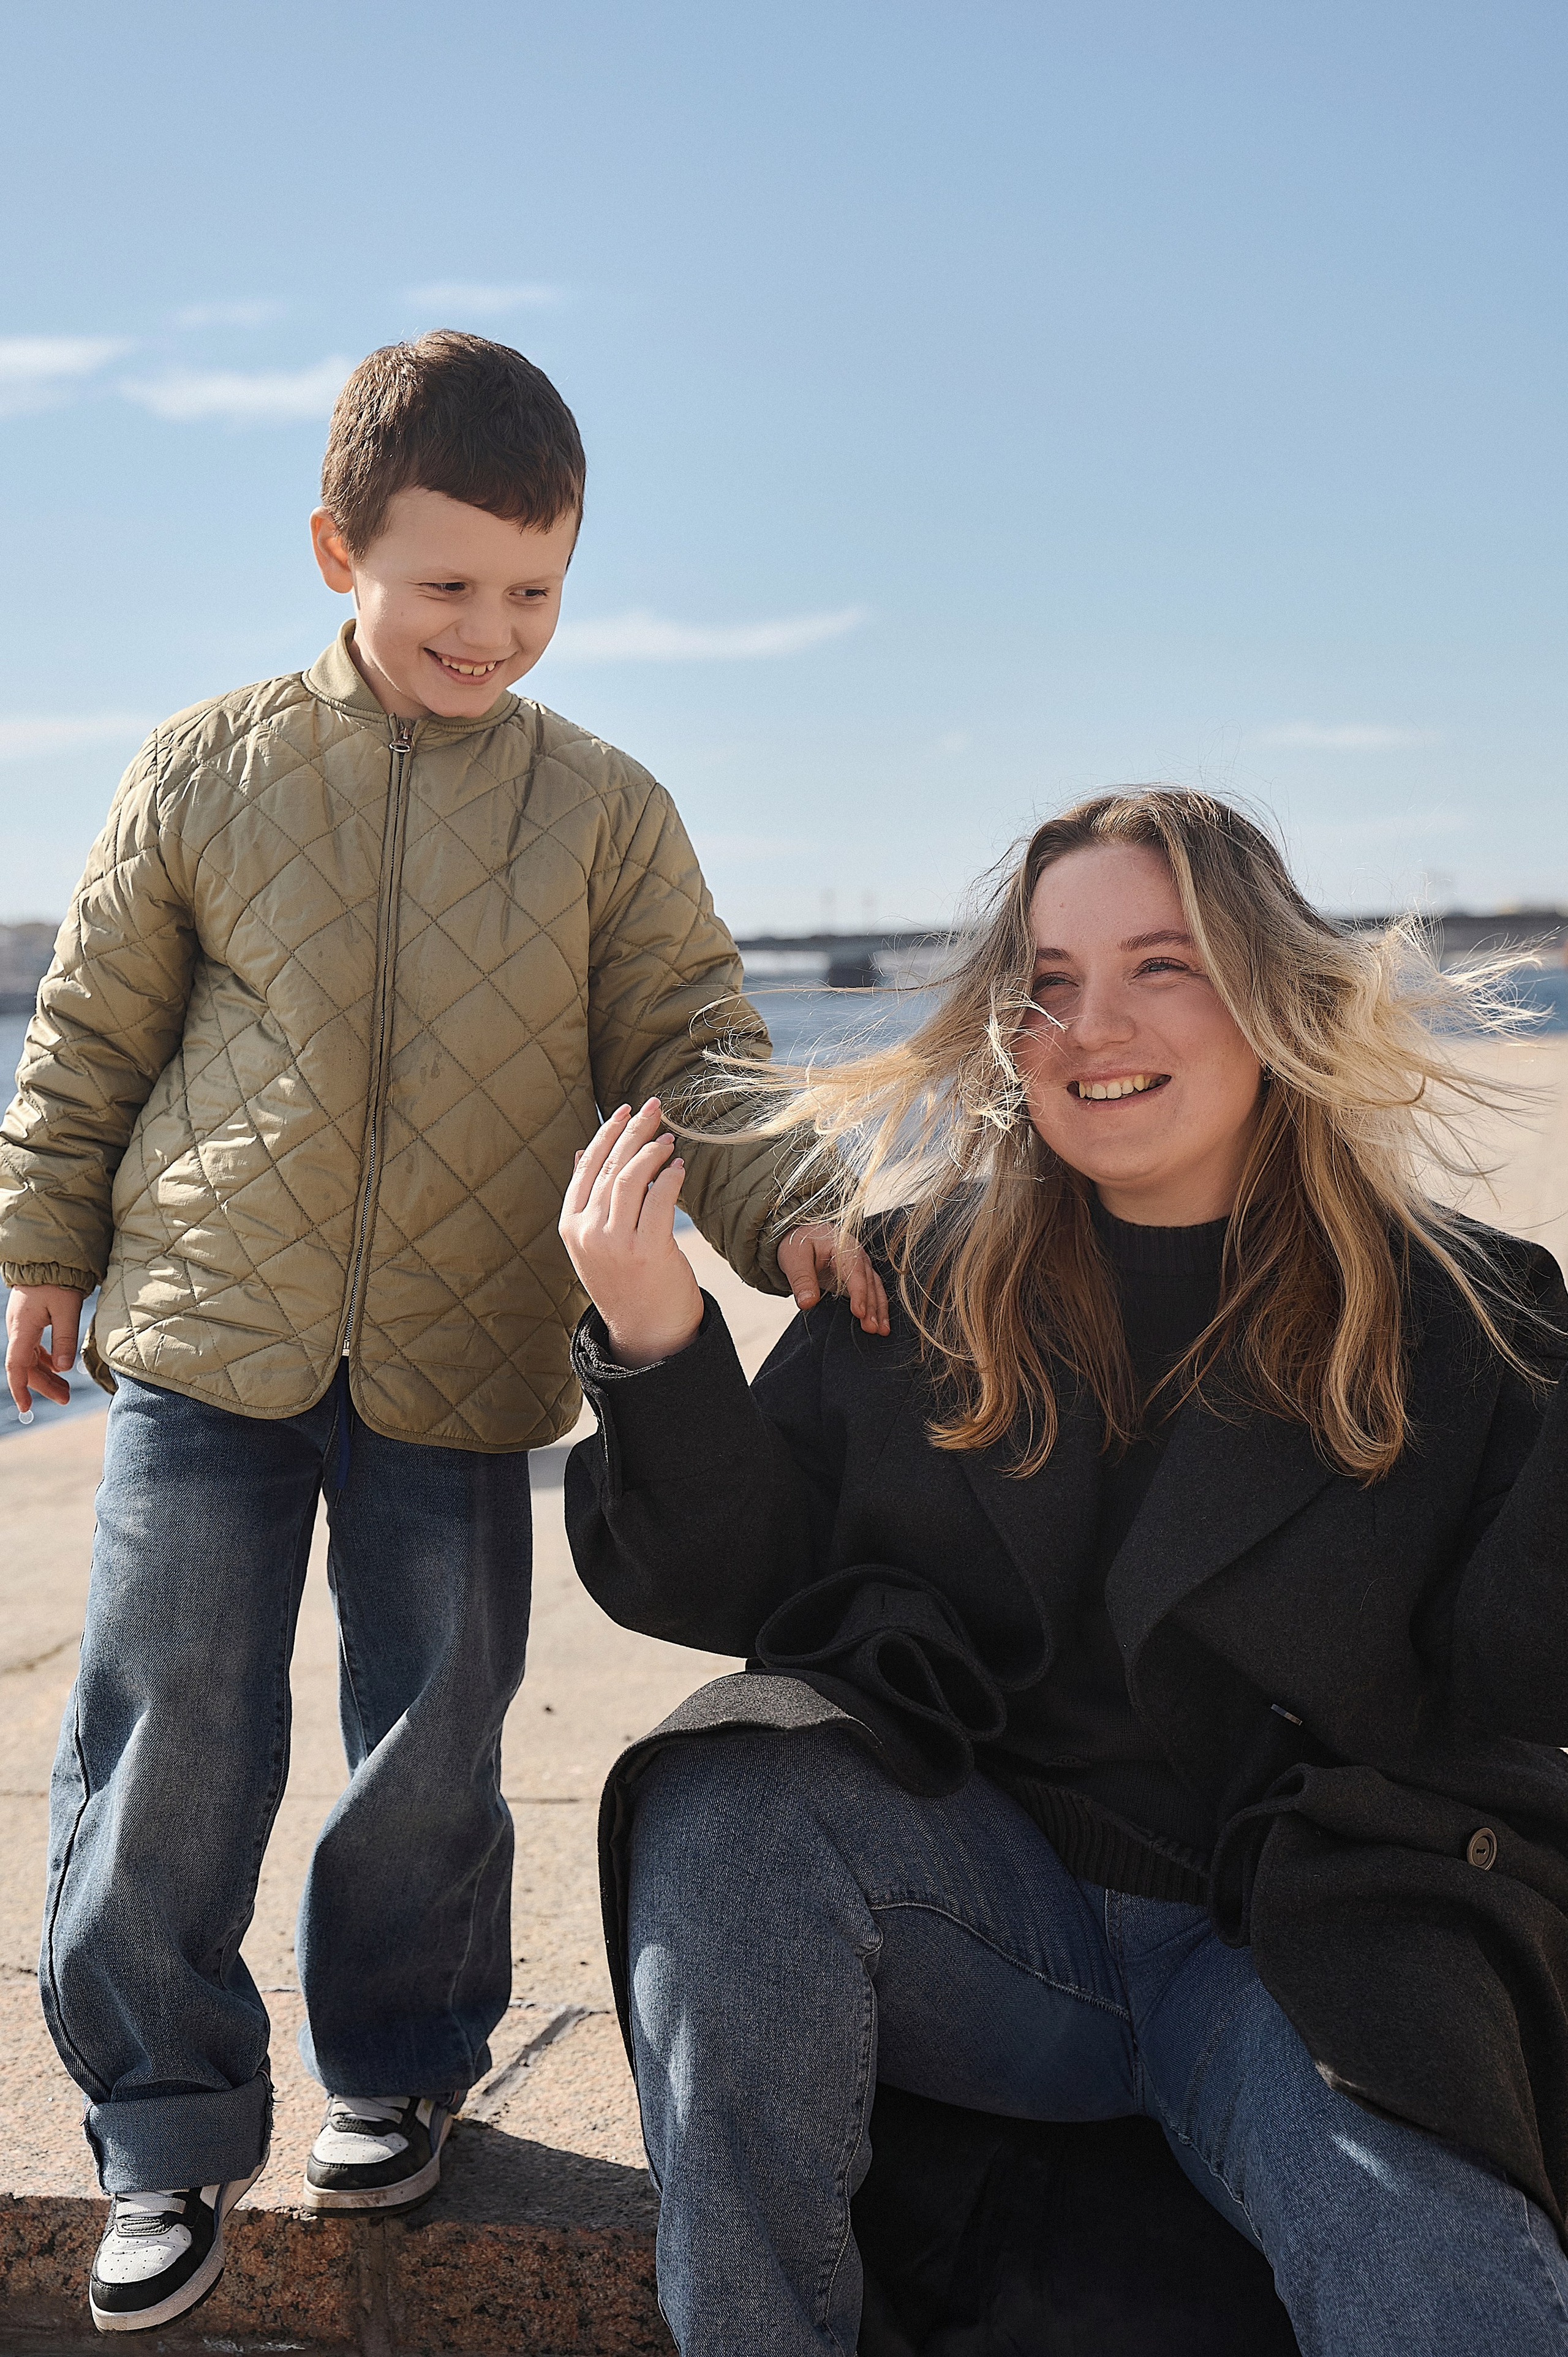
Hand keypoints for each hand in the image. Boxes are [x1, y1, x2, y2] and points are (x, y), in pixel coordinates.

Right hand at [5, 1284, 85, 1415]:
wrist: (48, 1256)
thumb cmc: (57, 1280)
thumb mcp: (66, 1309)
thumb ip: (64, 1338)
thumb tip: (62, 1368)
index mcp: (22, 1328)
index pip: (16, 1366)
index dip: (20, 1388)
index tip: (26, 1407)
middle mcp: (17, 1329)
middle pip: (26, 1366)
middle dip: (44, 1385)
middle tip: (65, 1399)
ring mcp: (22, 1325)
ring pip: (30, 1358)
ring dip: (46, 1374)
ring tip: (64, 1390)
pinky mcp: (29, 1320)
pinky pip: (33, 1347)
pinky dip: (45, 1360)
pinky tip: (57, 1368)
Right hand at [559, 1100, 703, 1369]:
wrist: (646, 1331)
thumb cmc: (625, 1281)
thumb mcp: (593, 1242)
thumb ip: (587, 1199)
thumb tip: (580, 1152)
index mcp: (571, 1225)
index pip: (586, 1166)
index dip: (607, 1133)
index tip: (626, 1109)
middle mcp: (588, 1232)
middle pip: (611, 1167)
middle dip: (634, 1131)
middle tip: (655, 1108)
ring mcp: (615, 1242)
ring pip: (632, 1179)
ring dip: (653, 1152)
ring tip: (670, 1140)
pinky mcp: (646, 1250)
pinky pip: (659, 1200)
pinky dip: (670, 1178)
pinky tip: (679, 1167)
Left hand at [777, 1225, 889, 1335]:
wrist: (801, 1236)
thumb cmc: (798, 1244)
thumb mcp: (794, 1259)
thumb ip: (801, 1280)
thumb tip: (807, 1304)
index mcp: (843, 1246)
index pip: (855, 1271)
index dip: (858, 1293)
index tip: (859, 1313)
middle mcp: (857, 1255)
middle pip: (869, 1282)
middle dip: (872, 1306)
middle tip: (871, 1328)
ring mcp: (861, 1266)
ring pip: (875, 1288)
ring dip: (879, 1310)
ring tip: (881, 1331)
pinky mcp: (860, 1277)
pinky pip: (873, 1292)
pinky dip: (878, 1308)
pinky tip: (881, 1325)